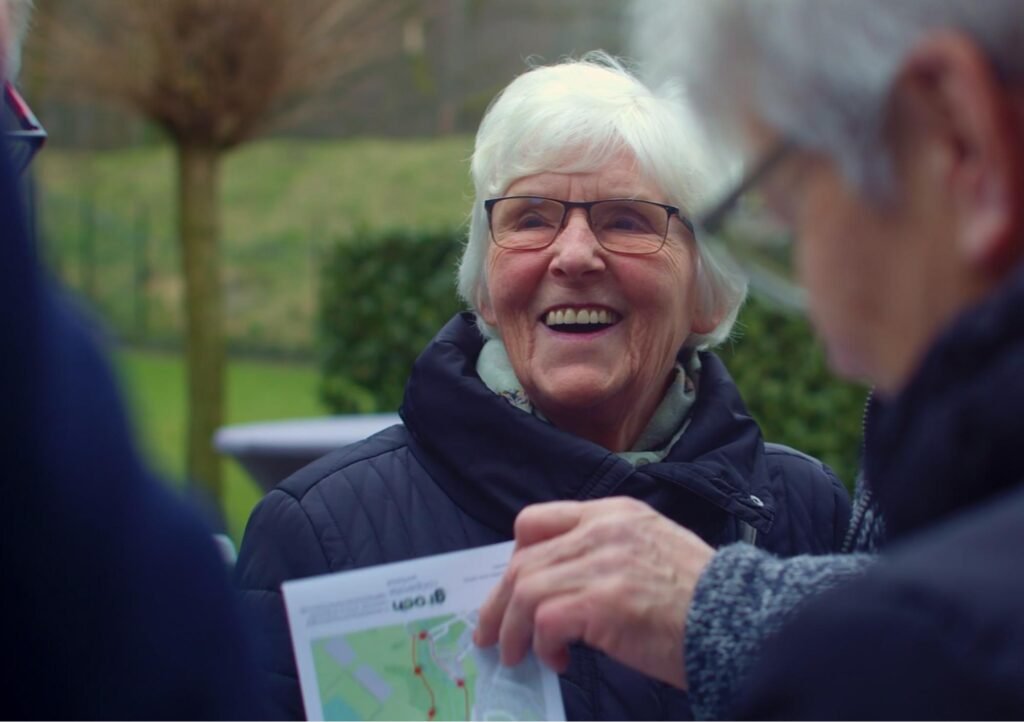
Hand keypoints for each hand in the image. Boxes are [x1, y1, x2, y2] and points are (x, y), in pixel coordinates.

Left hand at [474, 497, 714, 688]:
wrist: (742, 621)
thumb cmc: (702, 599)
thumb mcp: (653, 549)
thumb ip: (606, 553)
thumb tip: (557, 588)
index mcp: (614, 513)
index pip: (538, 519)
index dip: (515, 556)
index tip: (510, 586)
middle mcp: (604, 529)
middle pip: (523, 559)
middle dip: (499, 601)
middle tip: (491, 633)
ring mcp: (603, 563)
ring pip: (526, 590)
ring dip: (512, 628)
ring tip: (517, 655)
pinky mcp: (603, 601)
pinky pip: (545, 620)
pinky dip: (541, 645)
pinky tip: (557, 661)